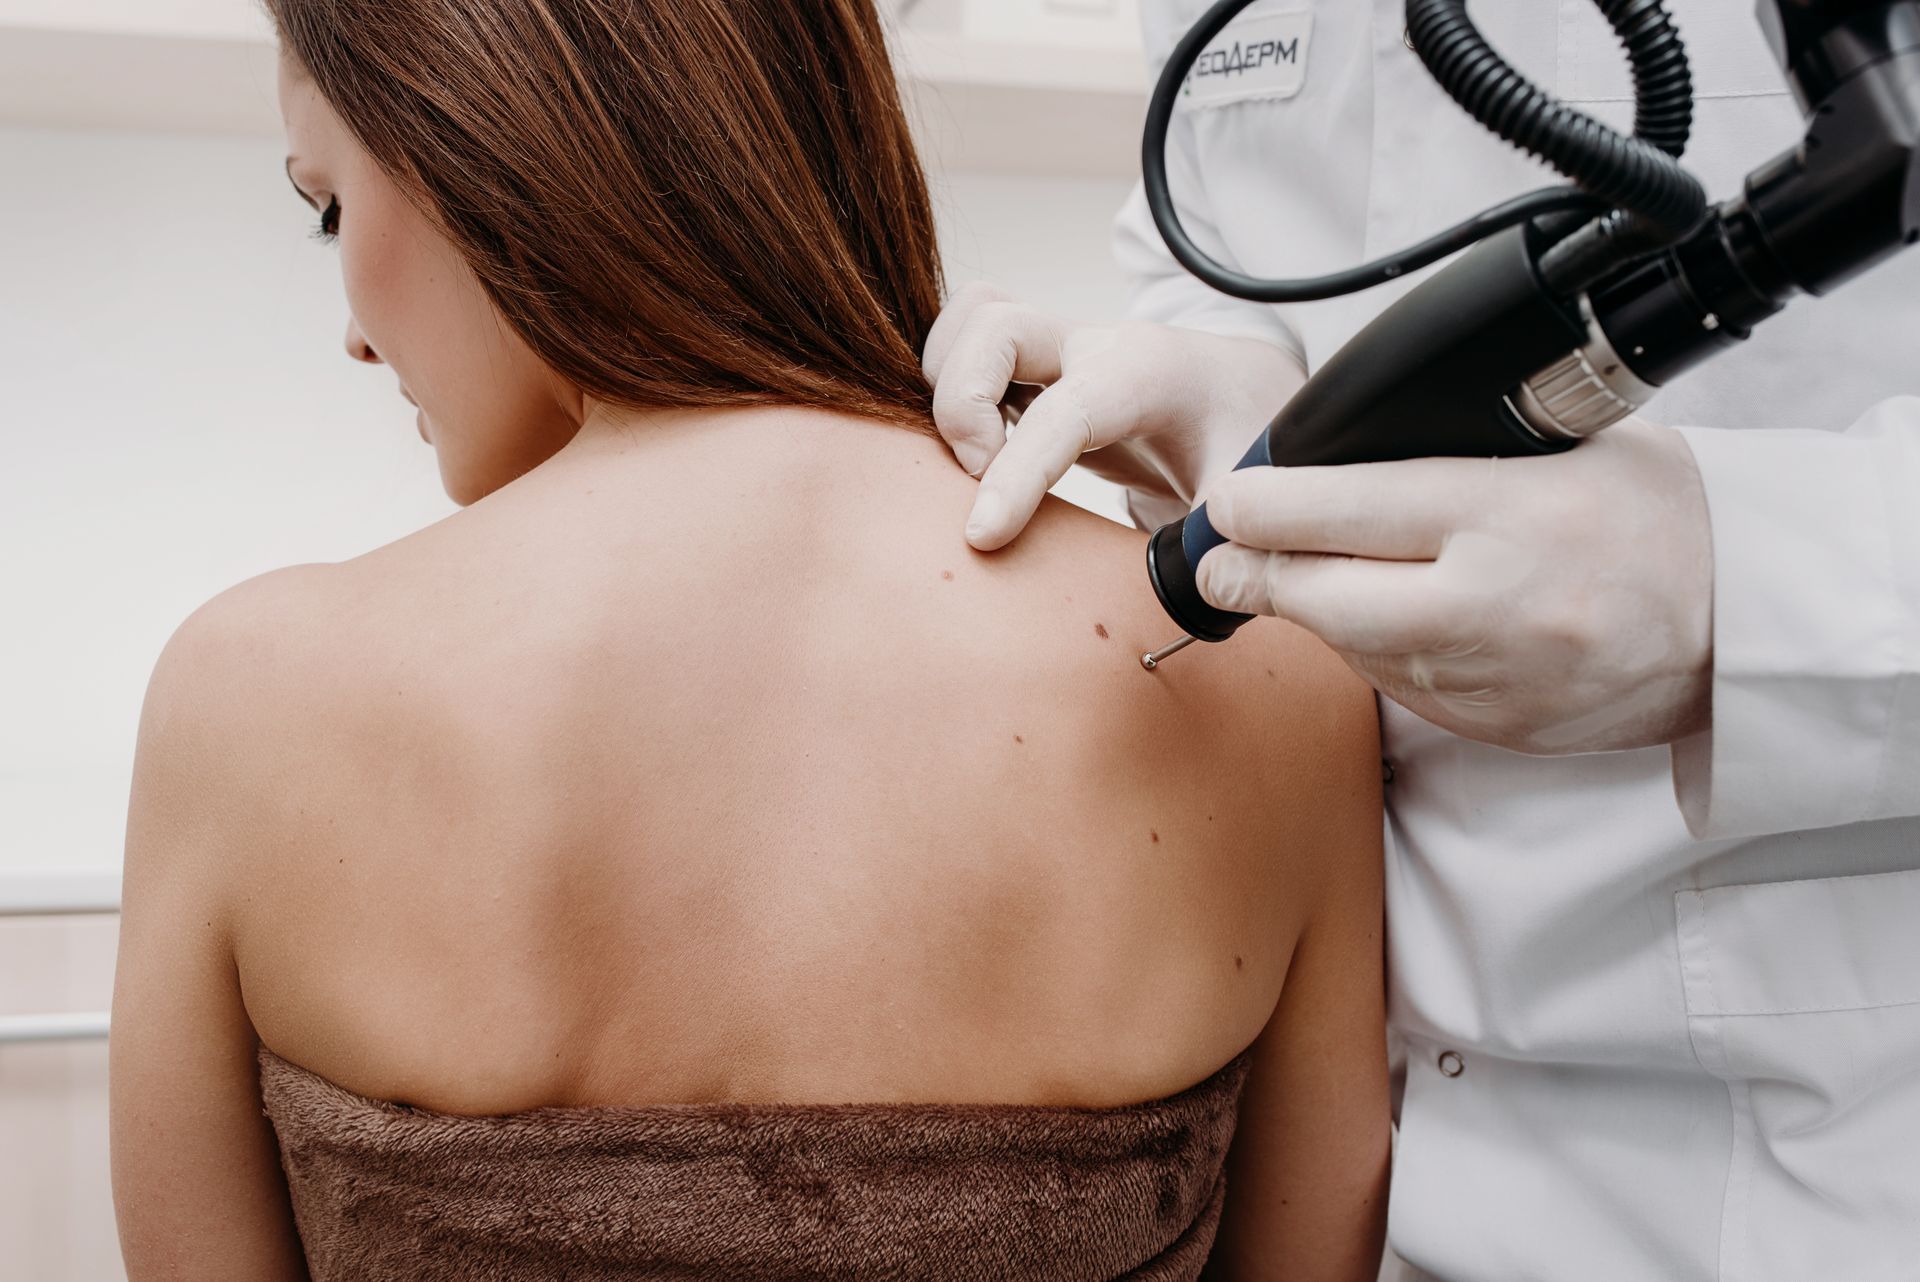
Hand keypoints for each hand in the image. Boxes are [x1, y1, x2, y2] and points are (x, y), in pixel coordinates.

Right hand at [921, 283, 1304, 549]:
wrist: (1247, 391)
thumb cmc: (1242, 438)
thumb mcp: (1250, 491)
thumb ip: (1221, 536)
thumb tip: (1191, 587)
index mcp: (1146, 375)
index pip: (1061, 413)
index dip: (1013, 476)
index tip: (983, 537)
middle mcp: (1094, 346)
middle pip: (994, 327)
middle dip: (963, 406)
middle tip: (980, 483)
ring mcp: (1058, 348)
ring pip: (970, 322)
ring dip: (947, 387)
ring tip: (975, 461)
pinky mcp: (1034, 365)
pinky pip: (968, 344)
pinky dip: (948, 385)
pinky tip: (974, 449)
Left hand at [1195, 419, 1714, 753]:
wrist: (1742, 627)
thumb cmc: (1656, 518)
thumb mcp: (1566, 447)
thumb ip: (1449, 453)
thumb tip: (1323, 459)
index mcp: (1508, 515)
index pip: (1342, 508)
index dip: (1261, 505)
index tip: (1225, 499)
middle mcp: (1488, 606)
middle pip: (1318, 595)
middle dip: (1251, 573)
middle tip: (1218, 556)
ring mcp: (1485, 680)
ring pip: (1346, 646)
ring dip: (1310, 611)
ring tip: (1299, 573)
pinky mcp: (1486, 728)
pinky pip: (1392, 687)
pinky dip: (1368, 650)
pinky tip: (1377, 617)